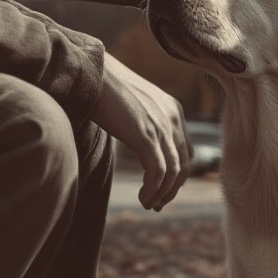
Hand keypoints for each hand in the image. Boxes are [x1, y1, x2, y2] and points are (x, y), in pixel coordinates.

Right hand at [91, 54, 191, 210]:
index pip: (185, 152)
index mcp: (174, 111)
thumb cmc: (105, 88)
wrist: (91, 72)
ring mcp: (162, 127)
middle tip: (156, 204)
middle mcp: (173, 118)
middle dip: (171, 189)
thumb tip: (139, 142)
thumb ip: (144, 124)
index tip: (162, 190)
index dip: (177, 175)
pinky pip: (158, 172)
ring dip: (161, 194)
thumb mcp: (135, 106)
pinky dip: (153, 190)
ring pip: (173, 172)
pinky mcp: (147, 135)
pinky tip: (143, 199)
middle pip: (183, 165)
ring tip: (148, 204)